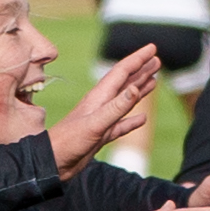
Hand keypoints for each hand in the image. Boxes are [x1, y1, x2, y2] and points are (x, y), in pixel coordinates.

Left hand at [51, 46, 157, 167]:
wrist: (52, 162)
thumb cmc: (69, 142)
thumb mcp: (94, 123)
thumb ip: (116, 107)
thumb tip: (135, 88)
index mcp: (99, 97)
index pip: (122, 72)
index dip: (138, 59)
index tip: (152, 48)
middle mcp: (101, 105)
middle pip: (125, 83)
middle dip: (141, 70)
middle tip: (157, 60)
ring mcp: (102, 120)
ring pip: (125, 101)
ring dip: (139, 90)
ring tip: (153, 81)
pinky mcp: (101, 135)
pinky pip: (121, 125)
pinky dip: (133, 121)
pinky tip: (142, 119)